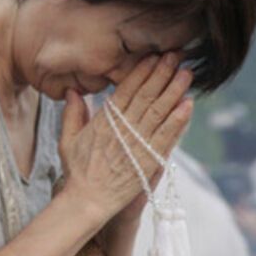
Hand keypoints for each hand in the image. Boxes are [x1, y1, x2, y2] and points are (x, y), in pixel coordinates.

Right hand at [57, 53, 193, 229]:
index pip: (126, 90)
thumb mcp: (67, 139)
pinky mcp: (149, 161)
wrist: (88, 200)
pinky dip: (178, 121)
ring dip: (174, 91)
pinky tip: (188, 105)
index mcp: (104, 122)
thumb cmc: (77, 171)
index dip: (141, 72)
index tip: (153, 56)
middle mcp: (122, 130)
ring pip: (159, 113)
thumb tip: (73, 90)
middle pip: (146, 96)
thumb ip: (72, 114)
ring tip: (186, 73)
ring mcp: (137, 145)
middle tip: (176, 55)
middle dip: (161, 74)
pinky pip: (167, 137)